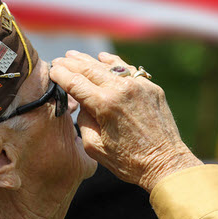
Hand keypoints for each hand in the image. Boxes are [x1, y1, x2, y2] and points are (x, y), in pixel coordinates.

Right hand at [50, 51, 202, 191]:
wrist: (165, 163)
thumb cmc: (128, 161)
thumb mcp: (95, 146)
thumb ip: (83, 120)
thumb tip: (82, 103)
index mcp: (105, 104)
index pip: (75, 82)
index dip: (61, 74)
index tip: (52, 70)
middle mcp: (121, 89)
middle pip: (89, 69)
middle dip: (72, 63)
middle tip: (59, 59)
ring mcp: (138, 85)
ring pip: (109, 66)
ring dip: (90, 60)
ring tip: (75, 55)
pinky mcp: (151, 87)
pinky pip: (128, 70)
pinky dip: (114, 64)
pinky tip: (104, 59)